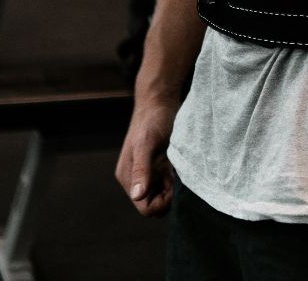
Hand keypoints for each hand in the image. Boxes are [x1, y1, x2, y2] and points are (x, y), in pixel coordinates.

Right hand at [114, 98, 177, 216]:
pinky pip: (169, 185)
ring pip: (164, 196)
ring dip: (174, 187)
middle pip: (155, 204)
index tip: (173, 184)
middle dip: (169, 196)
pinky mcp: (158, 168)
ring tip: (178, 168)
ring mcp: (148, 174)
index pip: (145, 208)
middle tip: (177, 174)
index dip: (162, 202)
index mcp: (128, 177)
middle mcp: (136, 179)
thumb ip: (142, 170)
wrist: (160, 100)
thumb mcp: (147, 144)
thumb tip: (137, 195)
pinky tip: (179, 165)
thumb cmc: (153, 120)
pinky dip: (177, 180)